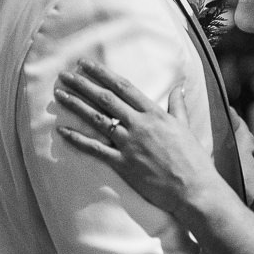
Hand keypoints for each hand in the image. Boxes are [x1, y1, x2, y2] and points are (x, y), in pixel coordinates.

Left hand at [56, 60, 227, 215]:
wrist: (193, 189)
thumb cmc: (193, 160)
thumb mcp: (186, 127)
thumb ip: (178, 106)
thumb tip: (178, 87)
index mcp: (154, 114)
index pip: (124, 87)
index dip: (102, 74)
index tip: (86, 64)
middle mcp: (139, 125)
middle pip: (105, 99)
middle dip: (83, 85)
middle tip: (64, 75)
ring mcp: (129, 144)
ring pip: (97, 119)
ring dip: (76, 106)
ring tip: (59, 95)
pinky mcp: (123, 164)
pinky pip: (95, 149)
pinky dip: (77, 139)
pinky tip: (62, 131)